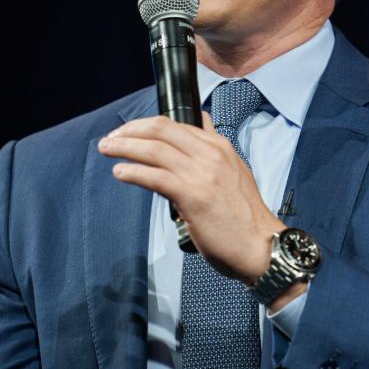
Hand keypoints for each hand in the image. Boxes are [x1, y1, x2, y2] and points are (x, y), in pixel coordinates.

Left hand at [97, 113, 285, 283]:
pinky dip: (134, 172)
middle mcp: (210, 154)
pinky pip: (156, 177)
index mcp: (219, 146)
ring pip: (155, 149)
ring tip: (107, 151)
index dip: (145, 125)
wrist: (261, 244)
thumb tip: (199, 127)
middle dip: (130, 131)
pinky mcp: (193, 196)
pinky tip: (120, 173)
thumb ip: (212, 151)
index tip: (128, 132)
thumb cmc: (244, 215)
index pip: (175, 123)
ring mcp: (202, 174)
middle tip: (111, 139)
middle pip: (161, 130)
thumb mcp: (232, 171)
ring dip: (125, 148)